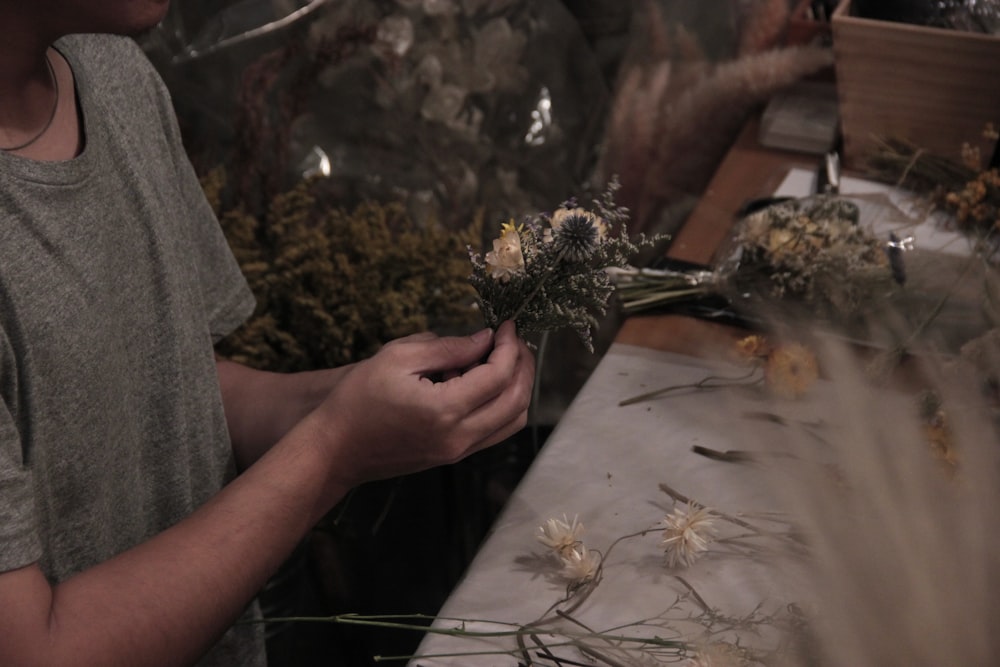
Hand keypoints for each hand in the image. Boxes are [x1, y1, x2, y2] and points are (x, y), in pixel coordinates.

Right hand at [306, 321, 533, 486]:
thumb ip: (447, 348)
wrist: (336, 449)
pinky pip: (495, 430)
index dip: (509, 346)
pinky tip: (478, 381)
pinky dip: (500, 403)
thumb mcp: (397, 358)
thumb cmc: (357, 399)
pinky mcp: (454, 456)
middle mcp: (459, 437)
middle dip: (522, 364)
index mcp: (444, 410)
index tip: (506, 324)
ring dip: (516, 386)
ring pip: (513, 420)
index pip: (499, 375)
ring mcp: (459, 451)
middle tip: (512, 339)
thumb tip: (485, 339)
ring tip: (499, 358)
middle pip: (516, 400)